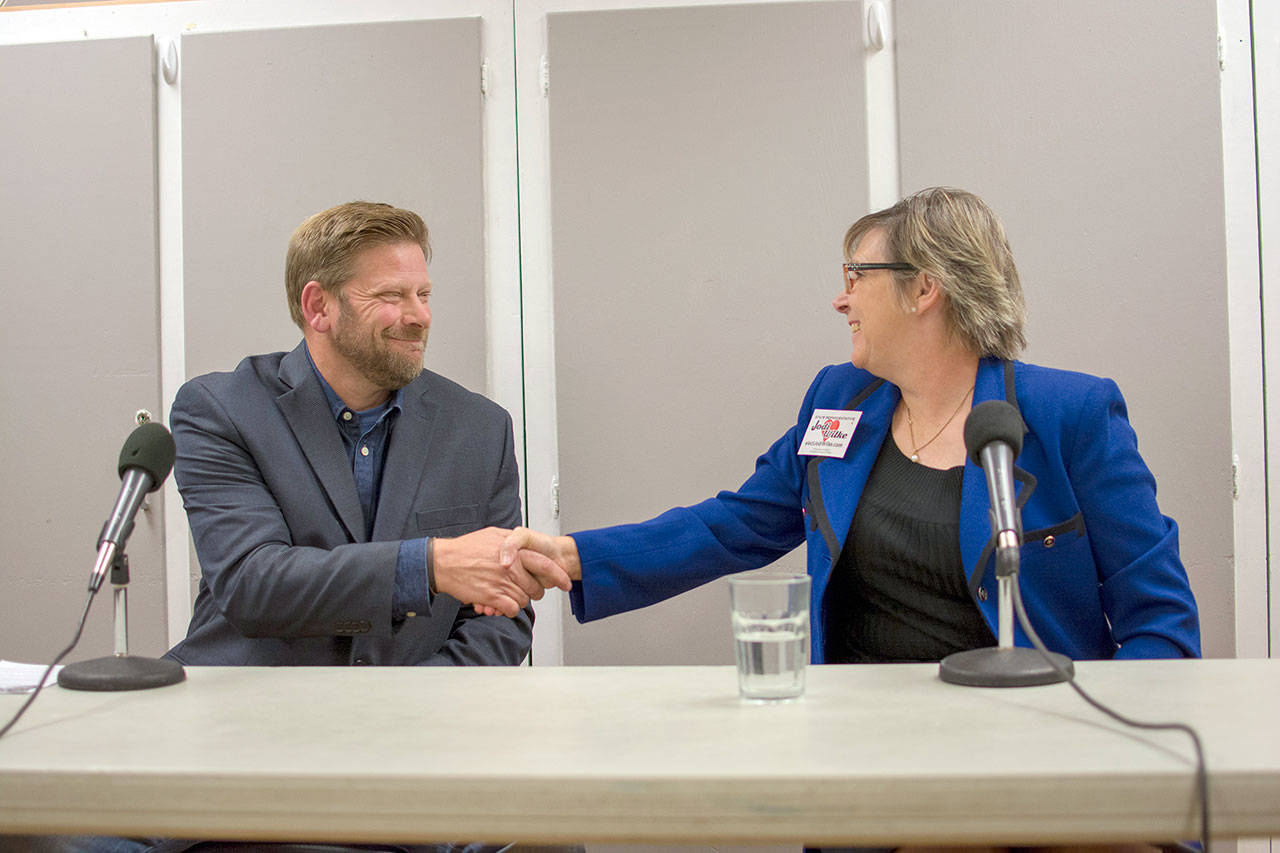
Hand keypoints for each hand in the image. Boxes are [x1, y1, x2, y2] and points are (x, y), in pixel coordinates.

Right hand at [432, 527, 570, 617]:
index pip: (545, 564)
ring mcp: (502, 582)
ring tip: (507, 594)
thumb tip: (523, 540)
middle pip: (536, 588)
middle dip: (534, 592)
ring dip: (518, 600)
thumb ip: (512, 539)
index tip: (566, 583)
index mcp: (514, 551)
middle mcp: (510, 567)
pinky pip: (512, 609)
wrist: (443, 562)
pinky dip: (509, 610)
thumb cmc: (465, 549)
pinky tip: (502, 604)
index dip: (558, 576)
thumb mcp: (493, 534)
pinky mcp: (492, 596)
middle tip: (525, 590)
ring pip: (524, 600)